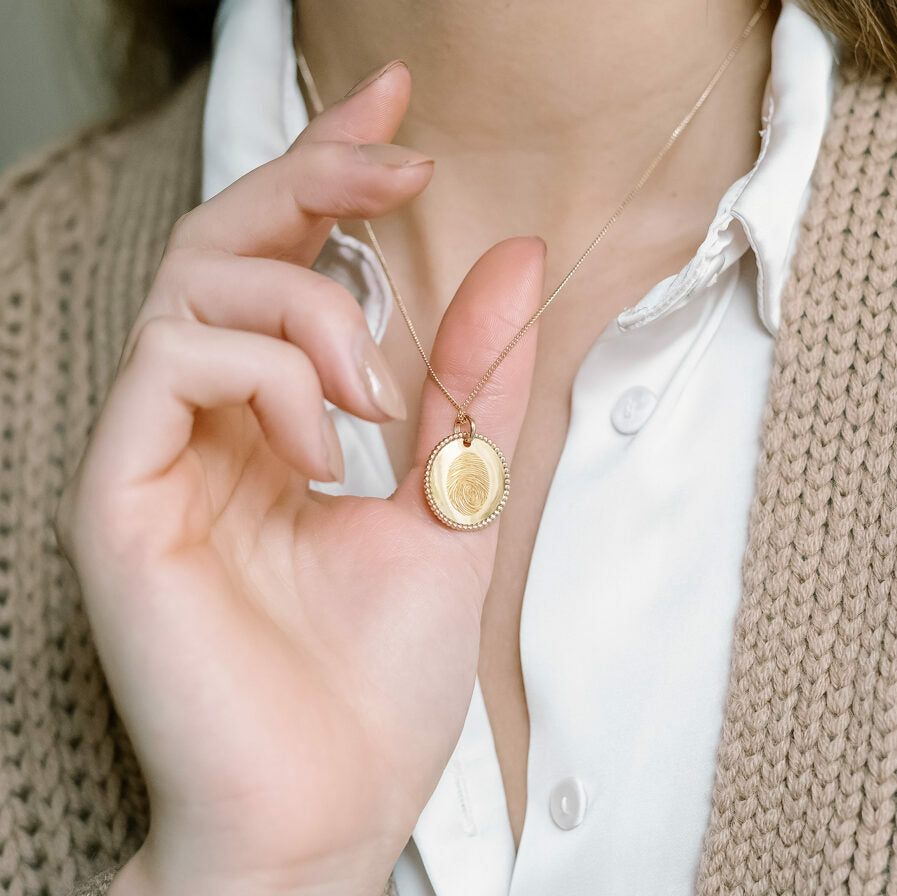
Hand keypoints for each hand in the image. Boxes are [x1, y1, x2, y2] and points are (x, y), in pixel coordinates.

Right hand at [56, 61, 544, 895]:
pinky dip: (266, 371)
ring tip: (375, 390)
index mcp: (278, 422)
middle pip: (229, 243)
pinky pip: (173, 363)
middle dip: (314, 178)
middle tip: (395, 155)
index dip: (334, 171)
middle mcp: (207, 424)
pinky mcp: (118, 493)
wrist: (330, 800)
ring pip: (198, 286)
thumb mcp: (454, 500)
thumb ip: (472, 382)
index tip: (398, 108)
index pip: (289, 262)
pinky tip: (324, 436)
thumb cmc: (379, 674)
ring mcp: (155, 453)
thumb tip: (514, 259)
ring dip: (308, 305)